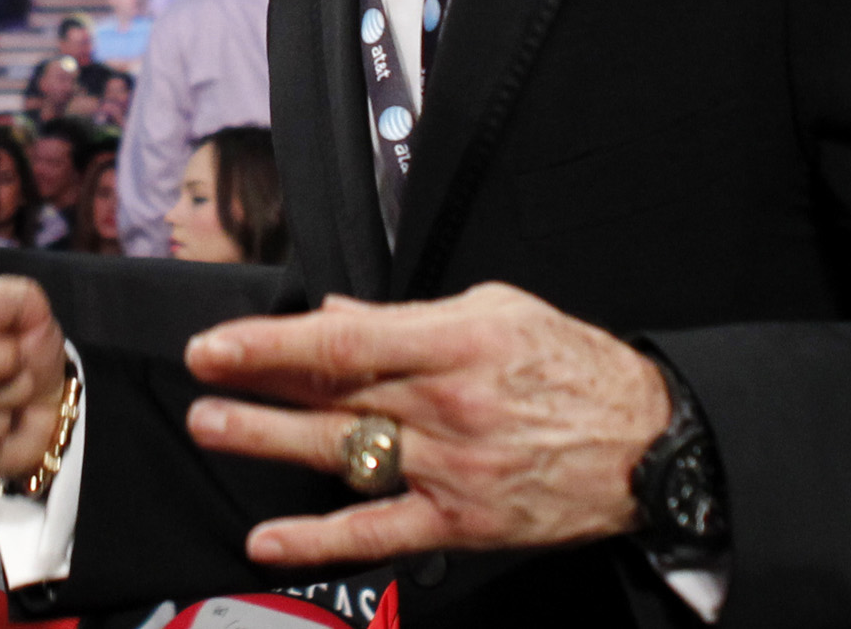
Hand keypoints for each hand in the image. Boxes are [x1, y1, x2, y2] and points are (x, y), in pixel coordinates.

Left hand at [181, 283, 670, 566]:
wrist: (650, 446)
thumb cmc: (574, 367)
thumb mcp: (497, 311)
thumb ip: (408, 318)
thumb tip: (335, 316)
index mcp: (456, 342)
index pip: (345, 341)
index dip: (274, 341)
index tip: (221, 340)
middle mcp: (448, 405)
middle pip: (335, 395)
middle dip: (258, 386)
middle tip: (199, 377)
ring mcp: (452, 468)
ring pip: (345, 456)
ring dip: (270, 444)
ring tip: (213, 427)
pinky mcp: (461, 522)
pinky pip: (379, 532)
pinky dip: (320, 539)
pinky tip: (269, 540)